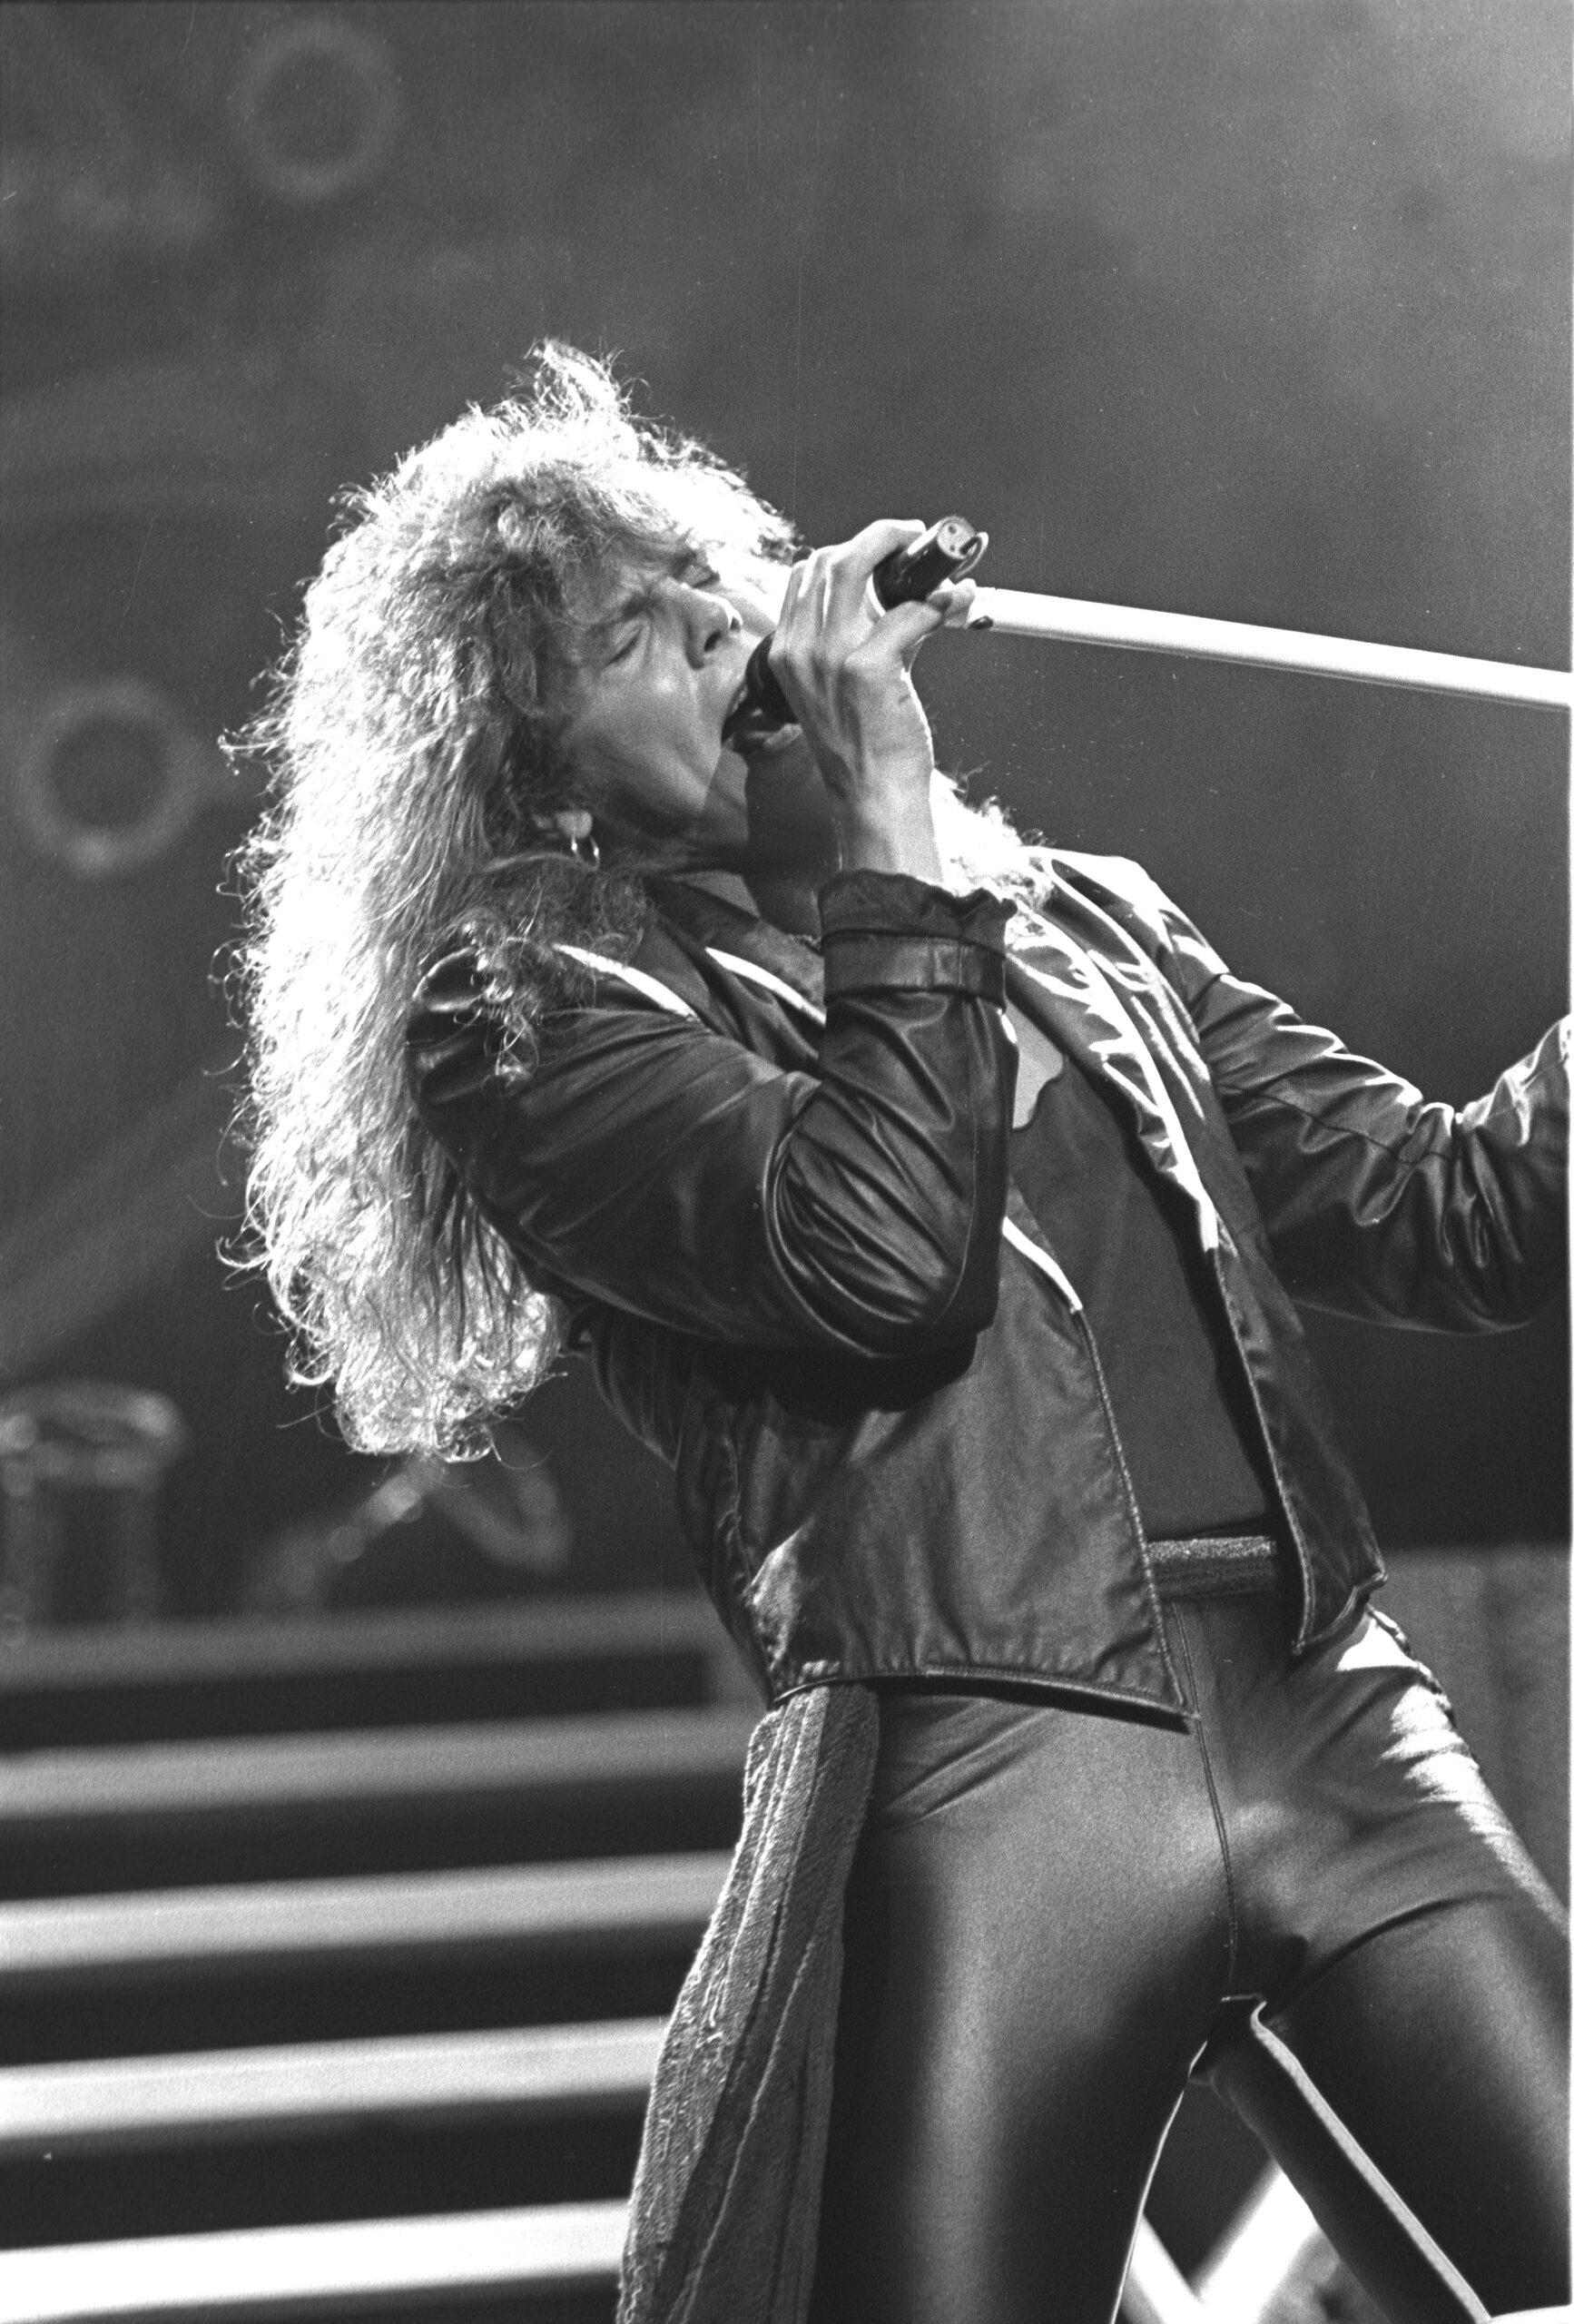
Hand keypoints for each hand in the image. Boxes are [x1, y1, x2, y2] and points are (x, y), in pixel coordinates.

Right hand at [766, 520, 974, 877]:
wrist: (872, 795)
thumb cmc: (866, 745)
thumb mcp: (847, 686)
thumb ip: (871, 635)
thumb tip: (918, 596)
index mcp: (787, 652)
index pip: (805, 573)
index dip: (847, 549)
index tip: (884, 548)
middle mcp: (801, 649)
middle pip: (829, 559)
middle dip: (878, 537)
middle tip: (916, 540)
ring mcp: (830, 657)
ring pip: (857, 566)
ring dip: (903, 548)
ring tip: (937, 557)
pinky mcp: (867, 668)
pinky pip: (911, 611)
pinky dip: (943, 599)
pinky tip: (961, 600)